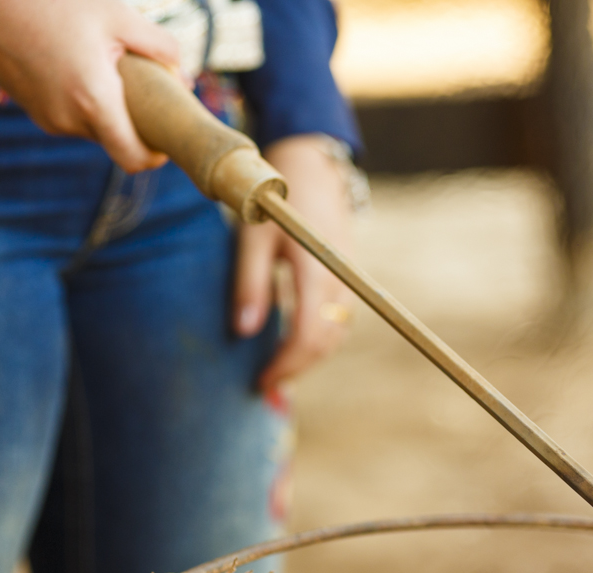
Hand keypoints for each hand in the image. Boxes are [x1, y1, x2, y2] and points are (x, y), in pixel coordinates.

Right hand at [0, 0, 178, 172]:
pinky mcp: (35, 111)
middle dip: (134, 123)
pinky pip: (72, 117)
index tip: (166, 140)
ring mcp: (48, 119)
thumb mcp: (117, 14)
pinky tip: (81, 67)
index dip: (155, 157)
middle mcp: (69, 120)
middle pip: (116, 140)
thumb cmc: (52, 3)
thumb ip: (159, 47)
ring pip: (94, 128)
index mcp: (94, 102)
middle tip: (146, 90)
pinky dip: (85, 102)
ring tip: (108, 69)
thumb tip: (184, 76)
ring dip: (108, 108)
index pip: (133, 159)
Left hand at [234, 135, 356, 390]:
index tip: (261, 381)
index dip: (286, 363)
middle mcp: (340, 278)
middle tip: (265, 385)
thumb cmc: (276, 201)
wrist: (312, 168)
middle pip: (326, 341)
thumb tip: (243, 332)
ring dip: (309, 357)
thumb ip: (249, 285)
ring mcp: (349, 279)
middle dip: (297, 367)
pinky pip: (338, 320)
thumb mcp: (253, 238)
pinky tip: (294, 347)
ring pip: (335, 334)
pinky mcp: (347, 278)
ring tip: (278, 372)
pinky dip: (318, 340)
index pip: (308, 333)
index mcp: (316, 268)